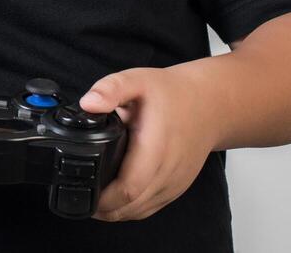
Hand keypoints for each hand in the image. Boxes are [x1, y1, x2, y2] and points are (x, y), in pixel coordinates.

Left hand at [78, 66, 222, 221]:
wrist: (209, 106)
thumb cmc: (172, 94)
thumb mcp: (137, 80)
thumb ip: (111, 89)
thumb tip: (88, 103)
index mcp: (155, 147)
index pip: (128, 189)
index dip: (102, 198)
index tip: (84, 191)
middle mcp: (167, 171)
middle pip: (130, 207)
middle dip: (102, 208)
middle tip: (81, 195)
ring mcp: (174, 183)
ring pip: (140, 211)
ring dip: (115, 211)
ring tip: (94, 198)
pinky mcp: (176, 188)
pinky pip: (150, 208)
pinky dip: (130, 209)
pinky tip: (115, 200)